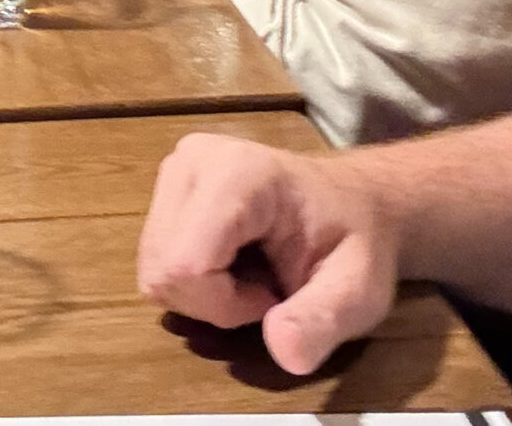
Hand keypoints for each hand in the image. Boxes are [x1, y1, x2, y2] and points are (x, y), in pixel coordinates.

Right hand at [138, 134, 402, 375]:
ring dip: (200, 294)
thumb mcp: (358, 291)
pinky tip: (231, 265)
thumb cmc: (356, 241)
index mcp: (239, 174)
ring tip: (249, 277)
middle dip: (209, 303)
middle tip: (262, 292)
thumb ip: (322, 320)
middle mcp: (193, 161)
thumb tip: (283, 350)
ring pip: (153, 269)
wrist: (352, 202)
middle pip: (161, 269)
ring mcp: (175, 169)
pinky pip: (156, 259)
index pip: (185, 263)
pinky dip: (191, 281)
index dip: (223, 304)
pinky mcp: (167, 185)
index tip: (274, 297)